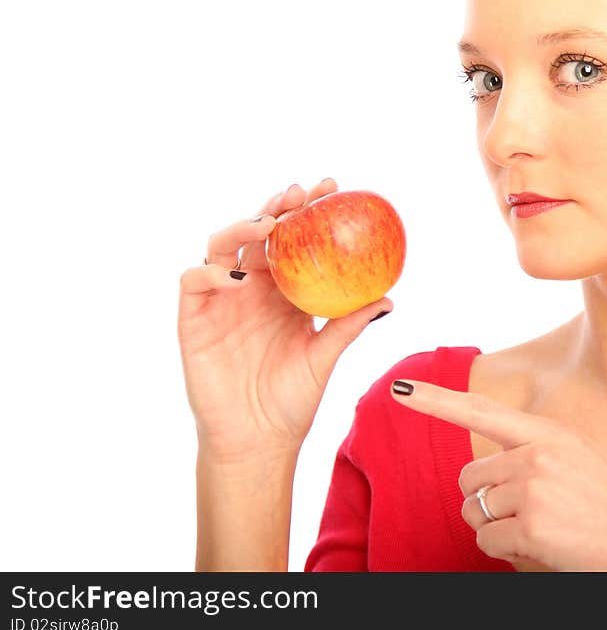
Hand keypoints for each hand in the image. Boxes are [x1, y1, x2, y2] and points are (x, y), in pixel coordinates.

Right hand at [178, 178, 392, 463]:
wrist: (257, 440)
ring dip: (241, 229)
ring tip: (268, 225)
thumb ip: (348, 326)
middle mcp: (252, 290)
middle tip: (302, 195)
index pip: (294, 241)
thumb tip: (388, 299)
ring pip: (221, 247)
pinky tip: (237, 277)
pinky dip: (212, 271)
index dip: (307, 212)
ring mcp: (221, 301)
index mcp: (284, 293)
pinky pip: (195, 281)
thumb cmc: (291, 400)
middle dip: (277, 207)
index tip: (333, 190)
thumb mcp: (324, 357)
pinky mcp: (194, 319)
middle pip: (257, 235)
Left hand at [389, 379, 606, 570]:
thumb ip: (533, 458)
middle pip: (471, 477)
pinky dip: (505, 552)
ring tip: (543, 532)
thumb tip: (482, 480)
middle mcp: (538, 453)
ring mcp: (534, 488)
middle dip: (486, 500)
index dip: (436, 401)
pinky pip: (488, 541)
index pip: (482, 411)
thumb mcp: (580, 464)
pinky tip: (543, 549)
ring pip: (476, 511)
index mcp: (551, 433)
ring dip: (496, 528)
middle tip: (529, 516)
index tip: (401, 387)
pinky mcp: (532, 526)